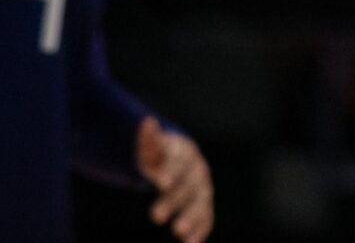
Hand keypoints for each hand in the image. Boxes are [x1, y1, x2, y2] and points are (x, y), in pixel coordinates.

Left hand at [137, 116, 213, 242]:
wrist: (178, 162)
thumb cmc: (160, 154)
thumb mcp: (151, 146)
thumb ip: (149, 140)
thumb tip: (147, 123)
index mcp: (186, 153)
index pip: (179, 162)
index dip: (170, 172)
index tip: (161, 183)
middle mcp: (198, 172)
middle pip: (188, 186)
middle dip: (173, 201)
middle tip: (154, 216)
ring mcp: (203, 191)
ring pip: (200, 204)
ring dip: (191, 218)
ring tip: (177, 232)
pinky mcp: (203, 207)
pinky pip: (205, 219)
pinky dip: (200, 230)